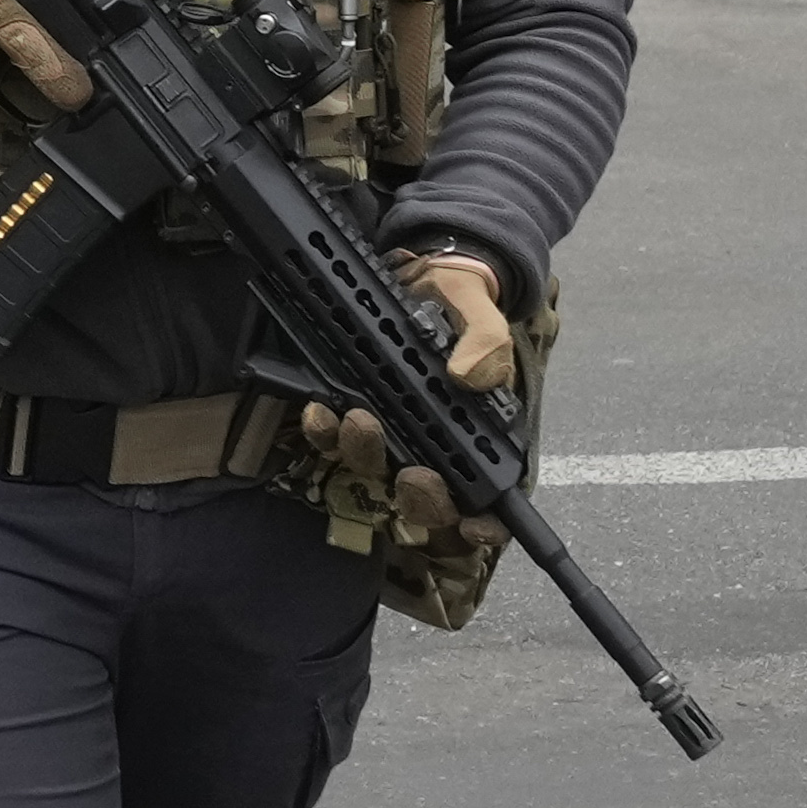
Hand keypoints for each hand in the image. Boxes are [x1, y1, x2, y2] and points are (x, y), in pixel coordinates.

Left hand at [304, 250, 521, 538]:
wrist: (420, 279)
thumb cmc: (461, 308)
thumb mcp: (483, 316)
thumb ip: (486, 344)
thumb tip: (467, 377)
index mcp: (476, 436)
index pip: (487, 502)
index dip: (484, 528)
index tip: (474, 528)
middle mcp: (432, 447)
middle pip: (426, 501)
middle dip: (419, 497)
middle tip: (415, 473)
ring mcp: (388, 435)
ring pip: (373, 472)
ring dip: (364, 455)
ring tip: (359, 420)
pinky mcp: (349, 415)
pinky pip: (330, 439)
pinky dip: (322, 430)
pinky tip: (318, 410)